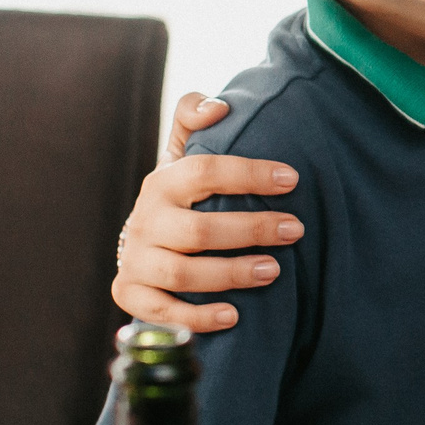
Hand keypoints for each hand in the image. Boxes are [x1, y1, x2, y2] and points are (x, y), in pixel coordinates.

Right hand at [110, 92, 302, 331]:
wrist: (140, 242)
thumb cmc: (178, 196)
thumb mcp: (181, 152)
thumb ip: (193, 117)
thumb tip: (218, 107)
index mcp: (163, 181)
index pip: (205, 171)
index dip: (250, 174)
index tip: (293, 180)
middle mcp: (145, 220)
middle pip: (200, 229)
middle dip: (252, 229)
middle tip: (295, 230)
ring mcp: (135, 260)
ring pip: (184, 273)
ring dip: (232, 274)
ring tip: (274, 270)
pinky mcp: (129, 293)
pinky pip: (162, 312)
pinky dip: (198, 317)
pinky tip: (234, 316)